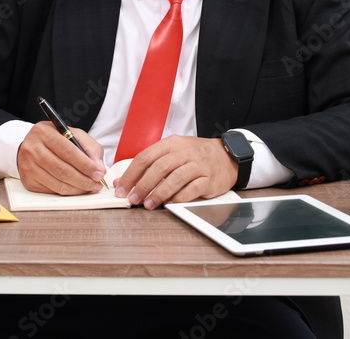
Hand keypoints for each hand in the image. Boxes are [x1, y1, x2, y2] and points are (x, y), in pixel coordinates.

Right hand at [16, 121, 106, 194]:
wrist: (31, 145)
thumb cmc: (55, 139)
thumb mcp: (72, 134)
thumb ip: (89, 147)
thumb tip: (99, 167)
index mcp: (44, 132)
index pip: (68, 151)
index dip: (85, 164)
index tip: (99, 173)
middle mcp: (32, 149)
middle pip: (62, 170)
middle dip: (84, 180)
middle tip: (97, 184)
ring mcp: (28, 166)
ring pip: (57, 183)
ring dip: (78, 189)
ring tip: (90, 187)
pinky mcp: (28, 180)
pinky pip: (52, 190)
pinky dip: (68, 192)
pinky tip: (77, 189)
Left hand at [113, 135, 237, 209]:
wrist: (227, 156)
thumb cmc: (196, 156)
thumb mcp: (174, 152)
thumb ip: (151, 165)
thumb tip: (125, 181)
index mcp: (172, 144)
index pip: (146, 157)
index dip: (131, 174)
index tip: (122, 187)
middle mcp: (185, 152)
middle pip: (159, 168)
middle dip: (142, 185)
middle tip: (132, 199)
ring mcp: (198, 165)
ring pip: (174, 178)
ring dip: (158, 193)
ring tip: (148, 204)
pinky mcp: (209, 179)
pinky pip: (191, 189)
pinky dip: (178, 198)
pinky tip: (169, 204)